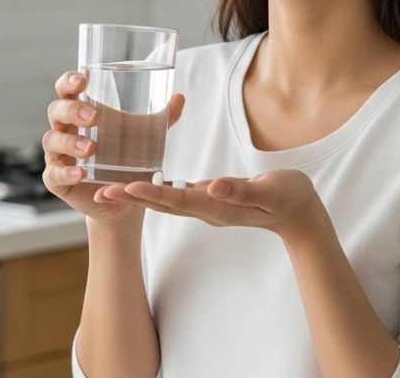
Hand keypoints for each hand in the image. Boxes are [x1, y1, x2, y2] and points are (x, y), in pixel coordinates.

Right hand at [42, 70, 184, 224]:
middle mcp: (65, 130)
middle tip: (94, 117)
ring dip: (69, 142)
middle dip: (72, 110)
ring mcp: (57, 155)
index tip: (83, 80)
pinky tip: (80, 174)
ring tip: (90, 148)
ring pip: (52, 140)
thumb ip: (161, 119)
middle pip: (56, 111)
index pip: (66, 91)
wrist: (122, 200)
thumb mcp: (144, 137)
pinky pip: (53, 174)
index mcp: (80, 113)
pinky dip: (66, 172)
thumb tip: (180, 98)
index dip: (69, 82)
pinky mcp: (56, 180)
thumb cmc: (125, 159)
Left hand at [98, 168, 329, 244]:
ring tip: (108, 191)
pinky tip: (139, 184)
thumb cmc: (289, 197)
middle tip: (100, 194)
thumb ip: (243, 188)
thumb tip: (215, 186)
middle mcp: (208, 210)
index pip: (179, 200)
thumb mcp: (271, 190)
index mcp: (219, 207)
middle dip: (131, 199)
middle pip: (163, 204)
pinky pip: (176, 196)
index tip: (127, 188)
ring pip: (166, 202)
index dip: (152, 194)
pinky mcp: (209, 199)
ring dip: (137, 197)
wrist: (300, 214)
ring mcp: (207, 207)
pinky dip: (155, 190)